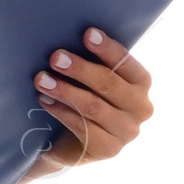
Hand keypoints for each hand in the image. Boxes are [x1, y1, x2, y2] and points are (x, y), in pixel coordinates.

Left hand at [18, 28, 152, 179]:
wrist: (74, 142)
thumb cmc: (86, 98)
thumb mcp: (93, 79)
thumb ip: (94, 63)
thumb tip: (72, 38)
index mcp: (142, 83)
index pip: (126, 62)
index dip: (107, 48)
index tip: (87, 33)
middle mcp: (141, 108)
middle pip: (109, 84)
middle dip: (80, 69)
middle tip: (55, 57)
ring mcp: (127, 132)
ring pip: (93, 106)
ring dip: (65, 90)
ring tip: (41, 79)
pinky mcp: (109, 149)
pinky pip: (82, 127)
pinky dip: (61, 111)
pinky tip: (45, 100)